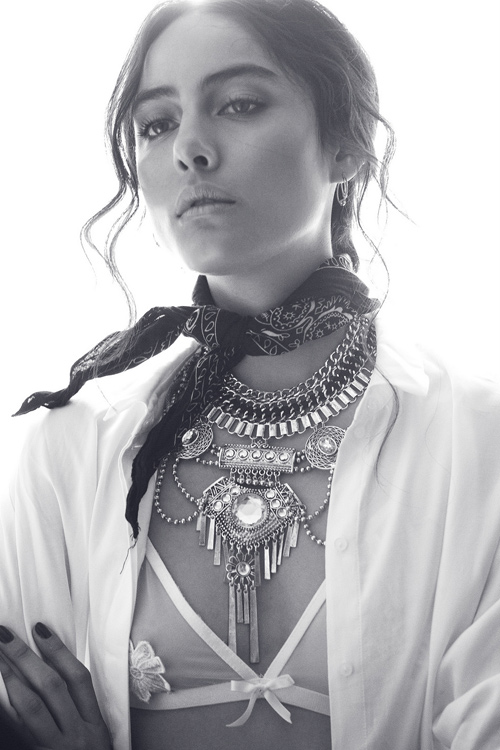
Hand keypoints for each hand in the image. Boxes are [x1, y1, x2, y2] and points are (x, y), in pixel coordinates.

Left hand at [0, 623, 111, 749]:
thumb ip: (78, 711)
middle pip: (51, 687)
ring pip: (31, 708)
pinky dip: (6, 711)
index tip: (40, 629)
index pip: (78, 680)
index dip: (59, 652)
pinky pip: (18, 732)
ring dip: (11, 678)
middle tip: (5, 635)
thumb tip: (54, 674)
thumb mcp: (95, 739)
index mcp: (94, 726)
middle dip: (26, 658)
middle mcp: (76, 736)